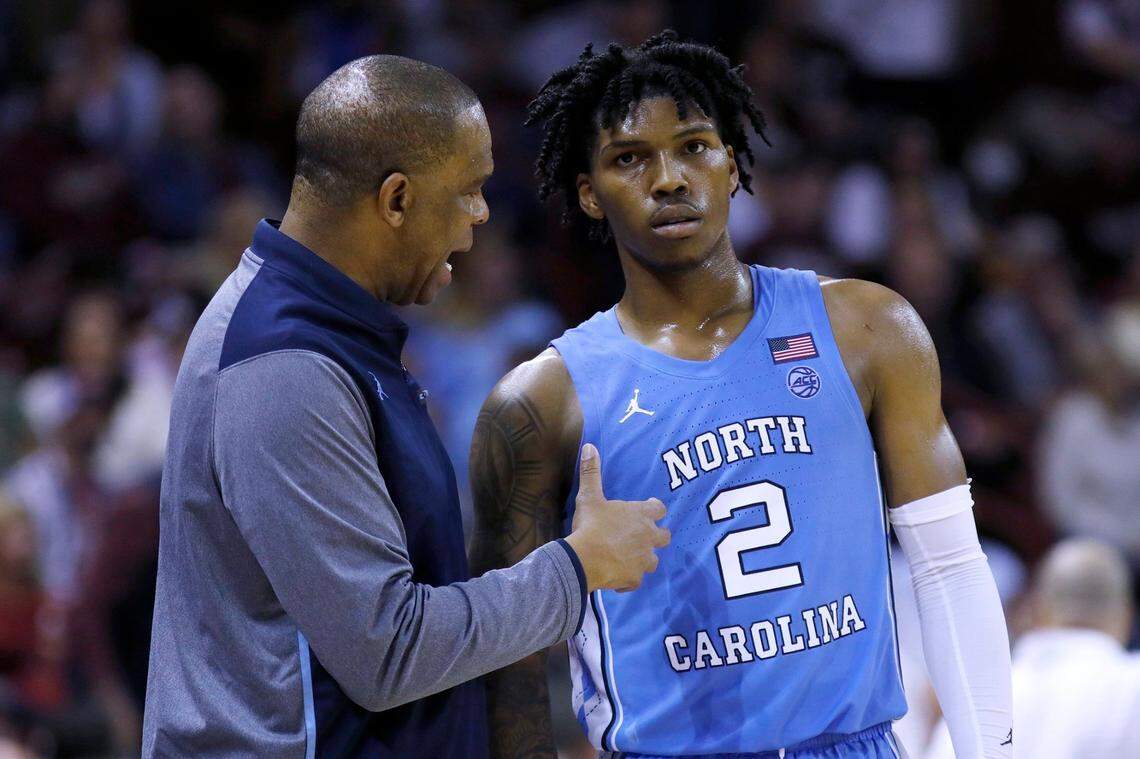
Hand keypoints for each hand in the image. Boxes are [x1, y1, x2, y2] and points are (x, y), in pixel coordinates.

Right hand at [563, 443, 669, 591]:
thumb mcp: (589, 496)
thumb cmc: (590, 525)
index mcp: (640, 515)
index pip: (659, 508)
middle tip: (643, 535)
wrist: (584, 559)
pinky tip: (618, 578)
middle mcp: (648, 537)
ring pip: (652, 560)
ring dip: (643, 558)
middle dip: (657, 535)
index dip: (655, 508)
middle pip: (665, 537)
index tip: (649, 508)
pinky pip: (635, 581)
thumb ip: (591, 472)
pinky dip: (628, 579)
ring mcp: (644, 560)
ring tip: (629, 558)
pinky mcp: (635, 579)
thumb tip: (589, 446)